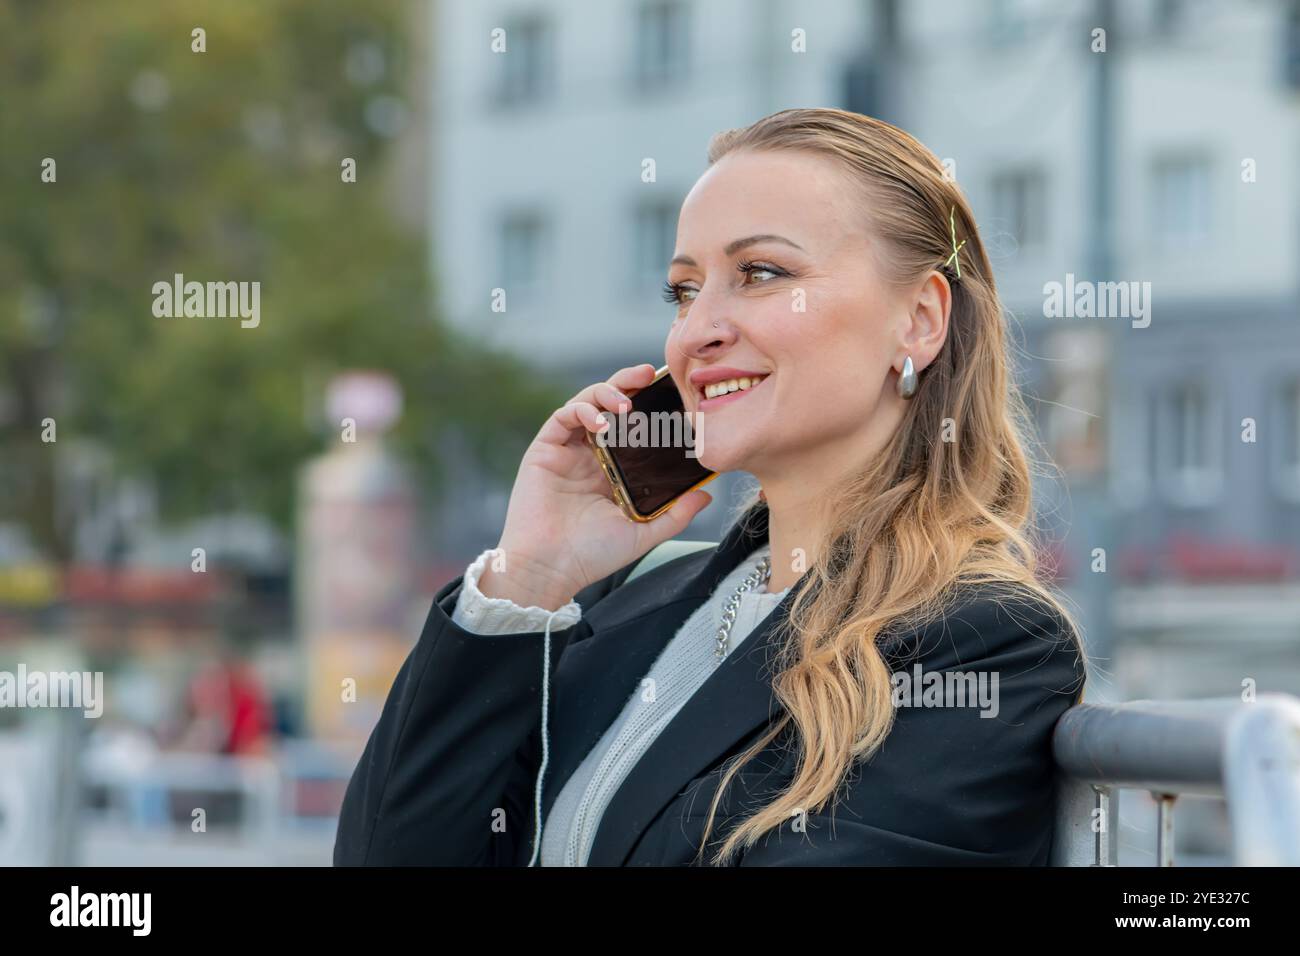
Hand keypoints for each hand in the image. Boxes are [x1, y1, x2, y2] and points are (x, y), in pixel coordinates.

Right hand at [477, 363, 712, 609]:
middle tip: (651, 374)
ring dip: (608, 392)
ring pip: (587, 402)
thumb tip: (706, 494)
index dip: (652, 404)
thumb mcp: (643, 532)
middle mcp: (591, 453)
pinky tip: (601, 422)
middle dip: (631, 383)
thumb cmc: (592, 555)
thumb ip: (675, 514)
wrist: (550, 568)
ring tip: (627, 402)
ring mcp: (568, 449)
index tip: (674, 393)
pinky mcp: (545, 449)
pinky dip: (583, 411)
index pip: (636, 424)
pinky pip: (564, 416)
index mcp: (615, 468)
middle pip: (612, 404)